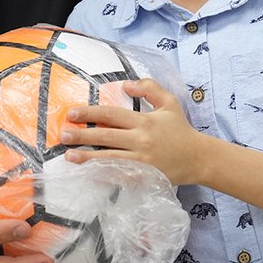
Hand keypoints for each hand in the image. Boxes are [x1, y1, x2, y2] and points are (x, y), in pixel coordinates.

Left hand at [61, 79, 204, 185]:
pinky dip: (104, 175)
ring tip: (69, 156)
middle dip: (82, 135)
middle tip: (63, 134)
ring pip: (109, 158)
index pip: (111, 114)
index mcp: (144, 121)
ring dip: (87, 158)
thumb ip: (149, 88)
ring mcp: (142, 161)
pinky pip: (121, 176)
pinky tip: (89, 174)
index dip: (90, 113)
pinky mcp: (145, 177)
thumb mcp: (169, 102)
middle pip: (106, 136)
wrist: (198, 158)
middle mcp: (141, 140)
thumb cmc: (180, 129)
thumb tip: (125, 84)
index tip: (71, 113)